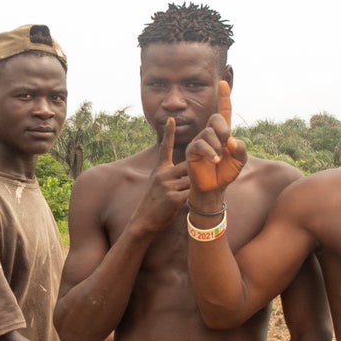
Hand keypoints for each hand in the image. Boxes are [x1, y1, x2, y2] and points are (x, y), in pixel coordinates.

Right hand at [128, 117, 189, 235]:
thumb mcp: (159, 184)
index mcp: (160, 169)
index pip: (165, 148)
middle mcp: (163, 174)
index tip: (171, 119)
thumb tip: (189, 169)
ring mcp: (166, 185)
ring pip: (191, 181)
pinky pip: (190, 194)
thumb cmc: (156, 203)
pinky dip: (192, 200)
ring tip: (183, 198)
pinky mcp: (172, 198)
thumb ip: (172, 174)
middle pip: (188, 166)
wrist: (144, 221)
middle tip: (195, 182)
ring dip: (193, 190)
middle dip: (195, 174)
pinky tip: (184, 206)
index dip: (168, 133)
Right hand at [186, 82, 246, 195]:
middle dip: (223, 129)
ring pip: (209, 133)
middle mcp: (210, 134)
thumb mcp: (240, 161)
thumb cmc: (226, 173)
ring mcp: (200, 141)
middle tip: (226, 143)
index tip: (223, 82)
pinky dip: (211, 152)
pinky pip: (201, 145)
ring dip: (218, 146)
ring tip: (219, 159)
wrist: (214, 188)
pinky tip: (215, 160)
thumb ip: (241, 149)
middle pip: (216, 119)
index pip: (223, 112)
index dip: (224, 97)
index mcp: (222, 133)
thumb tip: (232, 140)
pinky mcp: (193, 150)